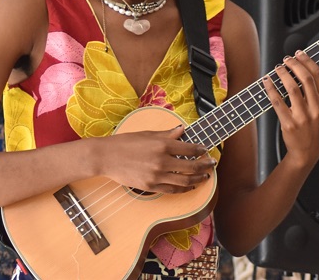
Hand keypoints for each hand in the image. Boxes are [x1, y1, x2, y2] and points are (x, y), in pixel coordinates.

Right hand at [96, 125, 215, 193]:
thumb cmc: (125, 142)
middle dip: (205, 166)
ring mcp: (156, 175)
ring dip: (198, 179)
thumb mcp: (147, 134)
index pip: (190, 148)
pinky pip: (172, 190)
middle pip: (192, 166)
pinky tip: (189, 186)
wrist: (106, 157)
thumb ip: (167, 134)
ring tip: (204, 176)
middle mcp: (162, 161)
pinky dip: (183, 188)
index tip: (206, 150)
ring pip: (185, 181)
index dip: (201, 150)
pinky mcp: (150, 186)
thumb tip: (182, 129)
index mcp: (162, 144)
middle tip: (212, 164)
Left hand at [264, 50, 318, 169]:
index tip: (299, 54)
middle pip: (305, 79)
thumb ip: (318, 90)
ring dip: (282, 73)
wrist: (307, 150)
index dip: (308, 61)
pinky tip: (267, 81)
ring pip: (291, 88)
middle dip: (294, 65)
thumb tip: (308, 67)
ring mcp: (303, 117)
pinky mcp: (289, 123)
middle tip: (286, 59)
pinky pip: (277, 101)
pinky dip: (270, 88)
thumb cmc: (314, 126)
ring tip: (278, 68)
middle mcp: (316, 109)